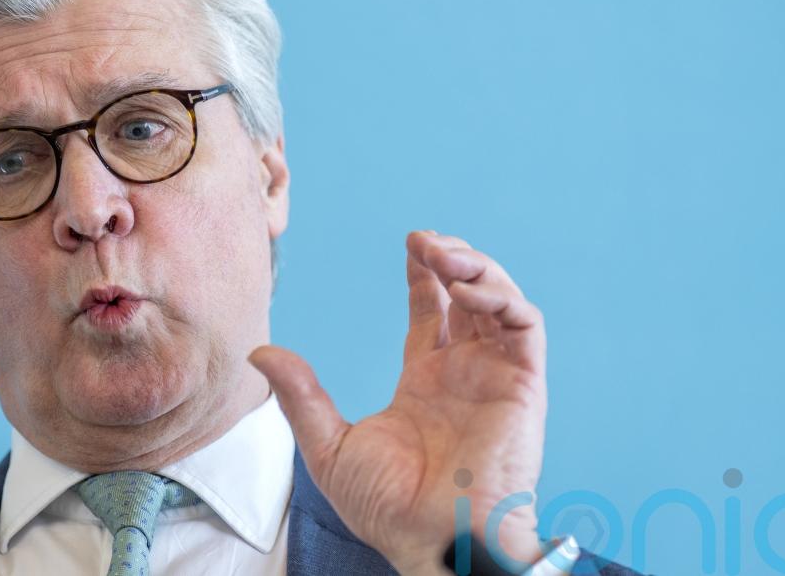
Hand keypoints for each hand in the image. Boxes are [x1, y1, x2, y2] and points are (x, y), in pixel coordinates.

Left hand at [249, 230, 548, 574]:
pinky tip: (464, 286)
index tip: (410, 243)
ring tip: (441, 252)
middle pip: (468, 296)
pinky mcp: (523, 386)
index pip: (432, 313)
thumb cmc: (389, 511)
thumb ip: (301, 395)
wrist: (433, 544)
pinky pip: (525, 326)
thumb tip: (260, 352)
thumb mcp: (328, 446)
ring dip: (476, 267)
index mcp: (427, 382)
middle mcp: (465, 374)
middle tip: (423, 240)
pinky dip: (501, 296)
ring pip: (500, 301)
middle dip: (451, 259)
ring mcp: (496, 378)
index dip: (423, 275)